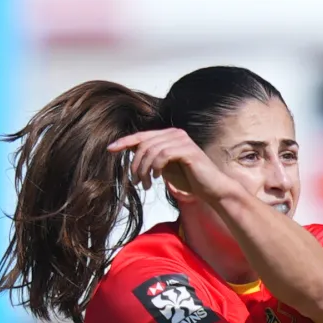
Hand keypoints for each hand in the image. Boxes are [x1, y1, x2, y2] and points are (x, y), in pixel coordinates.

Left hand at [108, 127, 236, 204]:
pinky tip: (158, 178)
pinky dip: (156, 167)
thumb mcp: (164, 167)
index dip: (124, 142)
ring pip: (151, 150)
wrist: (212, 189)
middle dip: (136, 164)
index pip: (142, 136)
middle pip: (144, 143)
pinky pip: (163, 155)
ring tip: (146, 185)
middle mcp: (175, 133)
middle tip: (137, 182)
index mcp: (168, 135)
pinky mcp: (188, 150)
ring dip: (144, 170)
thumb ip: (150, 157)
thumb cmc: (189, 179)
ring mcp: (182, 140)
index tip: (110, 149)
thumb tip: (131, 150)